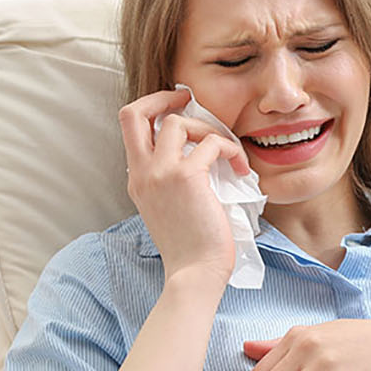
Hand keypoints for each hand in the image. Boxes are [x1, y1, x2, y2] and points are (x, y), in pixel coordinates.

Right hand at [118, 87, 250, 284]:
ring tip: (228, 152)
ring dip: (209, 130)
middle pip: (133, 112)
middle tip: (188, 99)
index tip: (176, 110)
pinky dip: (231, 149)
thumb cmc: (191, 247)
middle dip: (162, 97)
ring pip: (179, 123)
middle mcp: (142, 172)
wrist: (195, 273)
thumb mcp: (168, 209)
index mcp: (137, 180)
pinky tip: (241, 168)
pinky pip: (213, 143)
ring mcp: (161, 172)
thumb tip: (199, 157)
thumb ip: (170, 182)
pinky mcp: (187, 176)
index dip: (151, 110)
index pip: (130, 129)